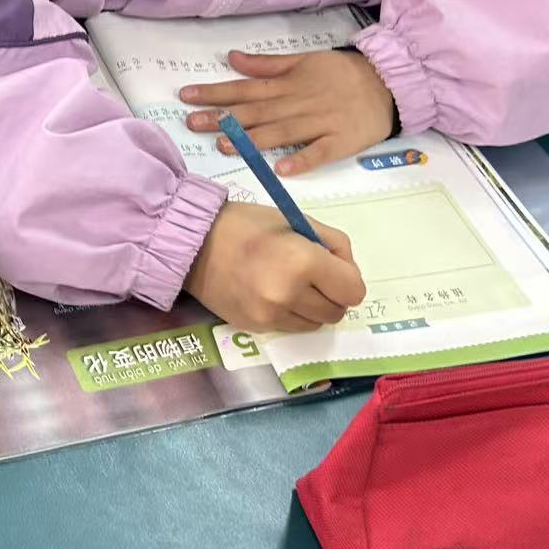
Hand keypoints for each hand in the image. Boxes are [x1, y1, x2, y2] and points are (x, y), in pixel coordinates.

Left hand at [181, 49, 393, 175]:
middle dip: (223, 117)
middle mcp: (300, 102)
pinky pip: (320, 152)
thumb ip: (268, 64)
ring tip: (224, 144)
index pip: (246, 88)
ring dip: (253, 139)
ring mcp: (321, 123)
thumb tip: (232, 58)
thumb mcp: (304, 60)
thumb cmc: (341, 73)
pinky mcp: (340, 142)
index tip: (187, 96)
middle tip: (192, 122)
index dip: (216, 92)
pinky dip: (303, 160)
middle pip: (257, 110)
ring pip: (283, 131)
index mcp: (290, 83)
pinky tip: (283, 169)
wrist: (389, 82)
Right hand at [185, 201, 365, 332]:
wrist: (194, 244)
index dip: (347, 278)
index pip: (354, 291)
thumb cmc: (247, 225)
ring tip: (289, 285)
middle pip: (337, 312)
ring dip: (310, 307)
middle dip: (331, 295)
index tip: (332, 269)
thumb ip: (334, 245)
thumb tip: (349, 272)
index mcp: (304, 262)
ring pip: (315, 324)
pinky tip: (269, 293)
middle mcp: (290, 294)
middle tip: (311, 277)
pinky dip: (288, 313)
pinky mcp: (256, 327)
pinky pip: (289, 327)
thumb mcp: (296, 221)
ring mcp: (271, 315)